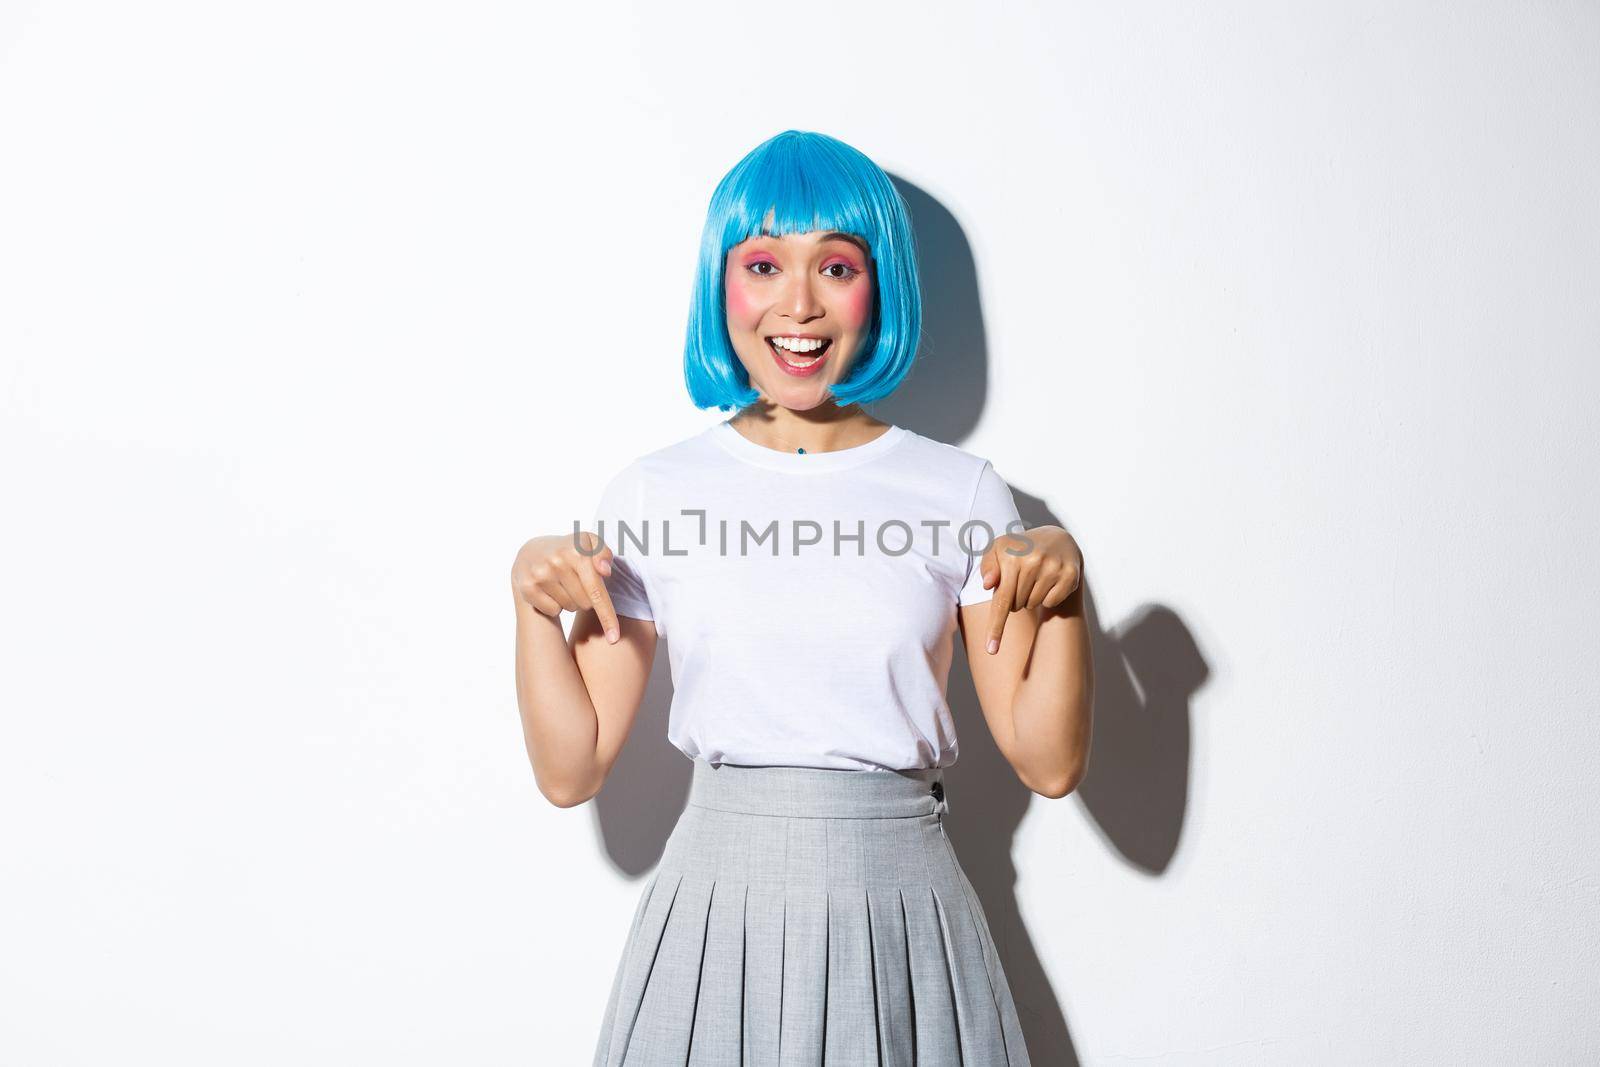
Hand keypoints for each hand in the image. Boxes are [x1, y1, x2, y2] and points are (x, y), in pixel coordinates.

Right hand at [510, 531, 621, 642]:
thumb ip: (603, 554)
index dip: (607, 616)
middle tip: (576, 583)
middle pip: (585, 603)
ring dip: (570, 601)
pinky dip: (555, 605)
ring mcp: (540, 574)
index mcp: (577, 550)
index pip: (596, 590)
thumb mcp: (590, 544)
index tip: (615, 637)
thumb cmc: (569, 551)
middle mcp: (557, 561)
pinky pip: (553, 610)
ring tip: (562, 584)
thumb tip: (604, 571)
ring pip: (570, 608)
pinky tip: (549, 590)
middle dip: (586, 598)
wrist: (531, 551)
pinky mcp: (527, 587)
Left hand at [976, 524, 1081, 653]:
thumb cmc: (1021, 548)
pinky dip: (1047, 597)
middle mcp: (1034, 561)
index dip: (996, 627)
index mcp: (1012, 556)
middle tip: (1021, 581)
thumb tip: (988, 585)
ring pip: (1033, 605)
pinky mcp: (1070, 575)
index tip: (991, 650)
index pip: (1002, 599)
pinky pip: (1051, 602)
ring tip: (1034, 579)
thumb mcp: (999, 550)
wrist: (1057, 539)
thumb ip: (988, 566)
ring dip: (1030, 598)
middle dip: (1014, 599)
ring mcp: (1054, 568)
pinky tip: (1049, 581)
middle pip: (1015, 605)